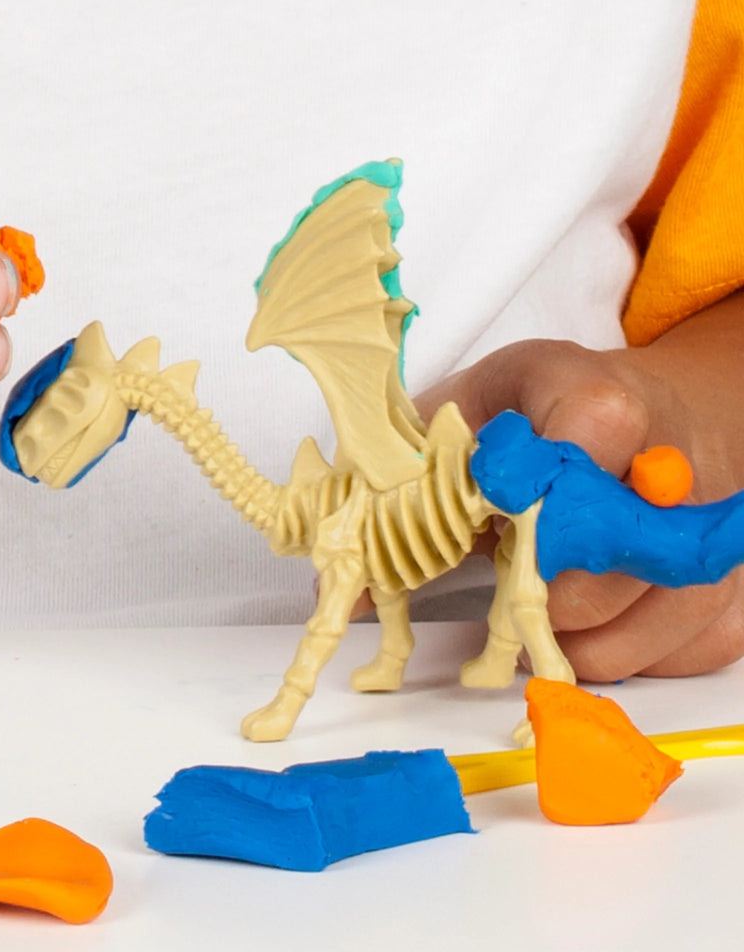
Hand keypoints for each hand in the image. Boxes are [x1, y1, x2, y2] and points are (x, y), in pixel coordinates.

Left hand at [417, 290, 743, 681]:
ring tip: (532, 612)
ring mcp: (710, 531)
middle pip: (610, 550)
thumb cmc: (550, 411)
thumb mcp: (472, 406)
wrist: (660, 410)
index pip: (595, 429)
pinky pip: (688, 649)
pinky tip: (584, 631)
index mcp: (603, 398)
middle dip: (536, 580)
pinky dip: (626, 657)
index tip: (494, 515)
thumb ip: (411, 472)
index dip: (536, 486)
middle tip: (503, 573)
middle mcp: (676, 464)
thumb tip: (350, 584)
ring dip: (572, 635)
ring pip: (651, 614)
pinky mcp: (730, 584)